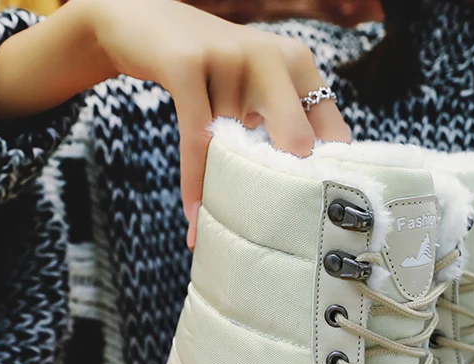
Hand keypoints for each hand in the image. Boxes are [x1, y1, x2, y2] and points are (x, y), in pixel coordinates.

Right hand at [90, 0, 349, 244]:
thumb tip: (306, 195)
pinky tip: (195, 215)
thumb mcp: (255, 87)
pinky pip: (198, 141)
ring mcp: (231, 56)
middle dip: (288, 188)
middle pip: (297, 142)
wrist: (142, 22)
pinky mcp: (187, 64)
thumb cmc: (210, 72)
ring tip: (225, 228)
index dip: (327, 178)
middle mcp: (272, 56)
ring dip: (228, 192)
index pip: (331, 132)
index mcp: (299, 64)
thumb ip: (283, 124)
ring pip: (239, 149)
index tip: (317, 220)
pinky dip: (196, 182)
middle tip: (276, 232)